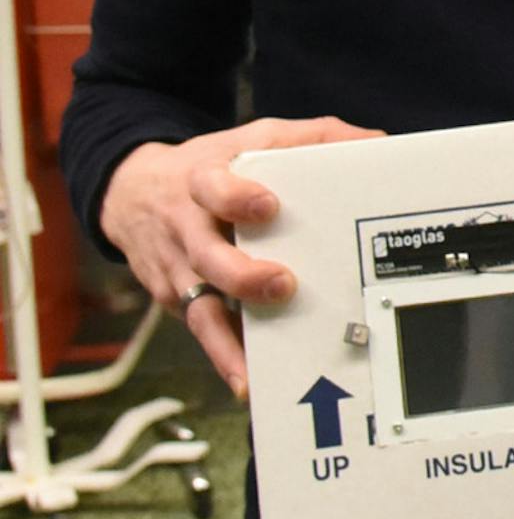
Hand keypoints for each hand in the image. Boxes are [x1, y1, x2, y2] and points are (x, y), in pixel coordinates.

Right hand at [100, 115, 380, 396]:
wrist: (133, 193)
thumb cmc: (210, 168)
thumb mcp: (255, 140)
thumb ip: (313, 138)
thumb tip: (374, 141)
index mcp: (204, 184)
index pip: (215, 189)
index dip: (236, 197)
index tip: (266, 206)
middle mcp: (187, 229)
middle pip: (209, 257)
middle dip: (243, 275)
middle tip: (281, 285)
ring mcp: (179, 269)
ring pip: (199, 307)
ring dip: (227, 337)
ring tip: (254, 366)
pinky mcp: (176, 300)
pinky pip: (202, 329)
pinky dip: (223, 356)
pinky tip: (246, 380)